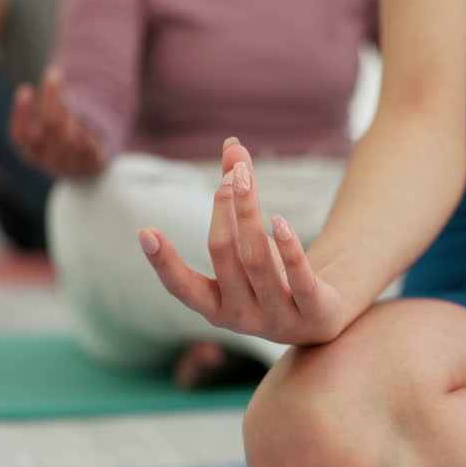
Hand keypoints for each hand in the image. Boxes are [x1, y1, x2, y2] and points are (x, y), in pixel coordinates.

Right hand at [10, 66, 107, 177]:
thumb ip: (47, 111)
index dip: (21, 112)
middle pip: (50, 127)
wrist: (88, 167)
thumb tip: (53, 75)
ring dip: (71, 109)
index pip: (20, 135)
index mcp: (31, 155)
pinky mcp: (91, 163)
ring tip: (71, 98)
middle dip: (51, 98)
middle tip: (53, 76)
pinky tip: (85, 114)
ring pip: (70, 133)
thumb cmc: (61, 141)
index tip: (25, 88)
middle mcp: (48, 162)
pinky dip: (86, 123)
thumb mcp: (47, 130)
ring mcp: (71, 165)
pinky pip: (88, 140)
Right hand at [139, 140, 349, 345]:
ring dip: (248, 214)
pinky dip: (287, 247)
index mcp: (216, 308)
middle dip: (222, 211)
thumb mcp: (246, 249)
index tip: (145, 231)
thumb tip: (232, 146)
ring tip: (243, 178)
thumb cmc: (272, 279)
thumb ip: (234, 204)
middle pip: (224, 256)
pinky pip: (299, 278)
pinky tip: (279, 220)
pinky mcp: (314, 312)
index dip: (163, 262)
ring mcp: (278, 318)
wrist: (320, 320)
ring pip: (257, 261)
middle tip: (230, 175)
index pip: (182, 288)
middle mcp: (242, 317)